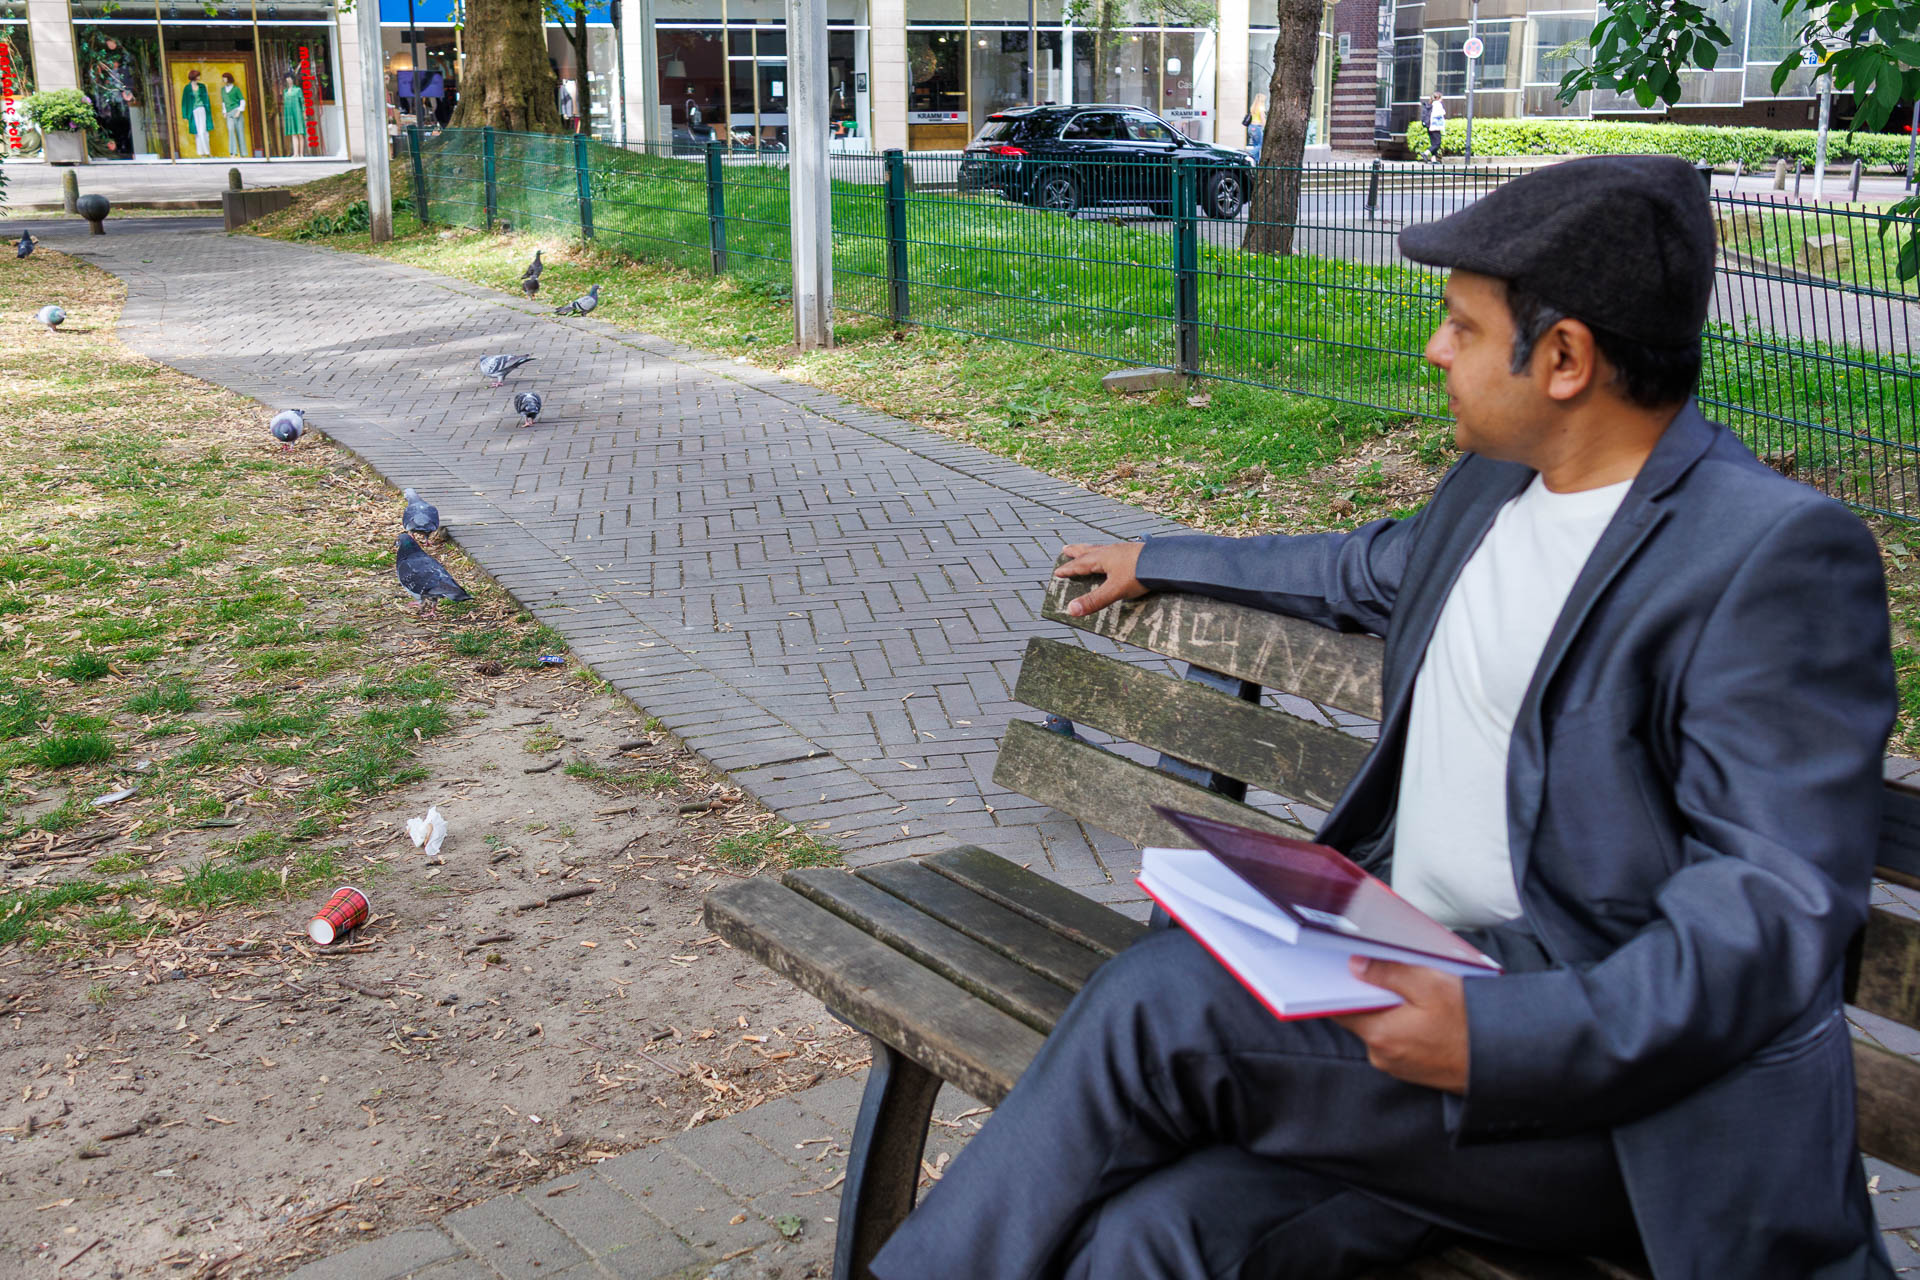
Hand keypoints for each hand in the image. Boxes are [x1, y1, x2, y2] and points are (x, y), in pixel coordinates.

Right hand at [1054, 542, 1147, 616]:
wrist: (1166, 561)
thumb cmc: (1140, 573)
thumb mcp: (1115, 590)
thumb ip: (1094, 600)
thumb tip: (1071, 610)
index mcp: (1102, 558)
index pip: (1080, 565)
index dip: (1068, 570)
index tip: (1057, 572)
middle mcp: (1111, 551)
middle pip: (1089, 550)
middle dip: (1076, 552)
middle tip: (1066, 549)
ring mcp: (1124, 549)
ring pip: (1102, 549)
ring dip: (1092, 550)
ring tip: (1088, 550)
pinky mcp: (1135, 551)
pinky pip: (1115, 551)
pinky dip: (1108, 553)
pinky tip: (1115, 556)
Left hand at [1331, 957, 1469, 1093]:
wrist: (1504, 1061)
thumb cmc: (1472, 1025)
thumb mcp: (1432, 986)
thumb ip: (1389, 972)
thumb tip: (1356, 965)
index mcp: (1381, 1035)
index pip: (1339, 1007)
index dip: (1338, 983)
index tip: (1340, 964)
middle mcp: (1383, 1056)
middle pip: (1362, 1014)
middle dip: (1373, 992)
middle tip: (1393, 970)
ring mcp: (1398, 1066)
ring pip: (1382, 1026)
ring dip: (1393, 1008)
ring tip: (1419, 991)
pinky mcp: (1413, 1069)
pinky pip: (1399, 1039)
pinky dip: (1406, 1024)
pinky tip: (1428, 1012)